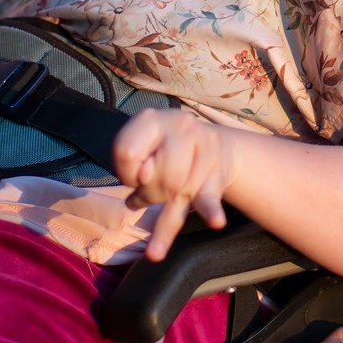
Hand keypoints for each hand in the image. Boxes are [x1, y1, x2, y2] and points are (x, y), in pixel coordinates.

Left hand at [112, 108, 234, 260]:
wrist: (215, 146)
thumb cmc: (164, 149)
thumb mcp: (140, 146)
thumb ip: (129, 160)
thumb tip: (143, 178)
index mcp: (152, 119)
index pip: (126, 153)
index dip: (125, 172)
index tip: (135, 174)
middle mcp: (180, 128)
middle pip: (153, 175)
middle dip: (147, 190)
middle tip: (153, 185)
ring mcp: (202, 150)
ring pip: (173, 190)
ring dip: (163, 203)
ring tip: (160, 223)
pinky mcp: (217, 177)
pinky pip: (210, 199)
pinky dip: (212, 213)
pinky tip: (216, 222)